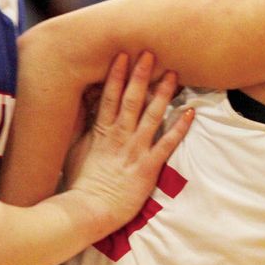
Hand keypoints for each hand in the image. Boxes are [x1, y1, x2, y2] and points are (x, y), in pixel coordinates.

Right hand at [65, 51, 192, 233]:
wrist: (86, 211)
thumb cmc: (80, 183)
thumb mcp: (75, 150)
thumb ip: (83, 127)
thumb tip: (84, 105)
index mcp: (100, 131)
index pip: (108, 96)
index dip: (116, 74)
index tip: (122, 54)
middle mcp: (118, 136)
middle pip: (131, 100)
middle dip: (140, 75)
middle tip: (150, 53)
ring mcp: (134, 150)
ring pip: (151, 116)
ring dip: (162, 94)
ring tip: (173, 74)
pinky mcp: (147, 167)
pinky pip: (166, 144)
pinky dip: (179, 128)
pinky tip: (190, 112)